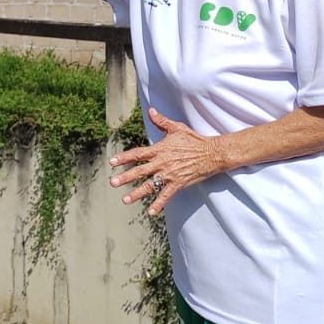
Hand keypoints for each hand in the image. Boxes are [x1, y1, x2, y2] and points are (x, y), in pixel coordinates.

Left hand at [107, 107, 221, 215]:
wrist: (212, 153)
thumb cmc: (194, 140)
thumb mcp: (176, 128)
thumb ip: (161, 121)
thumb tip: (150, 110)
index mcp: (159, 150)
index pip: (137, 154)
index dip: (124, 157)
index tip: (112, 162)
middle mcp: (162, 163)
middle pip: (140, 171)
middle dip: (125, 177)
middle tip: (112, 182)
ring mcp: (170, 175)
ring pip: (150, 185)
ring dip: (137, 193)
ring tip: (124, 200)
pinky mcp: (178, 184)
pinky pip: (166, 196)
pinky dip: (158, 204)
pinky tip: (150, 212)